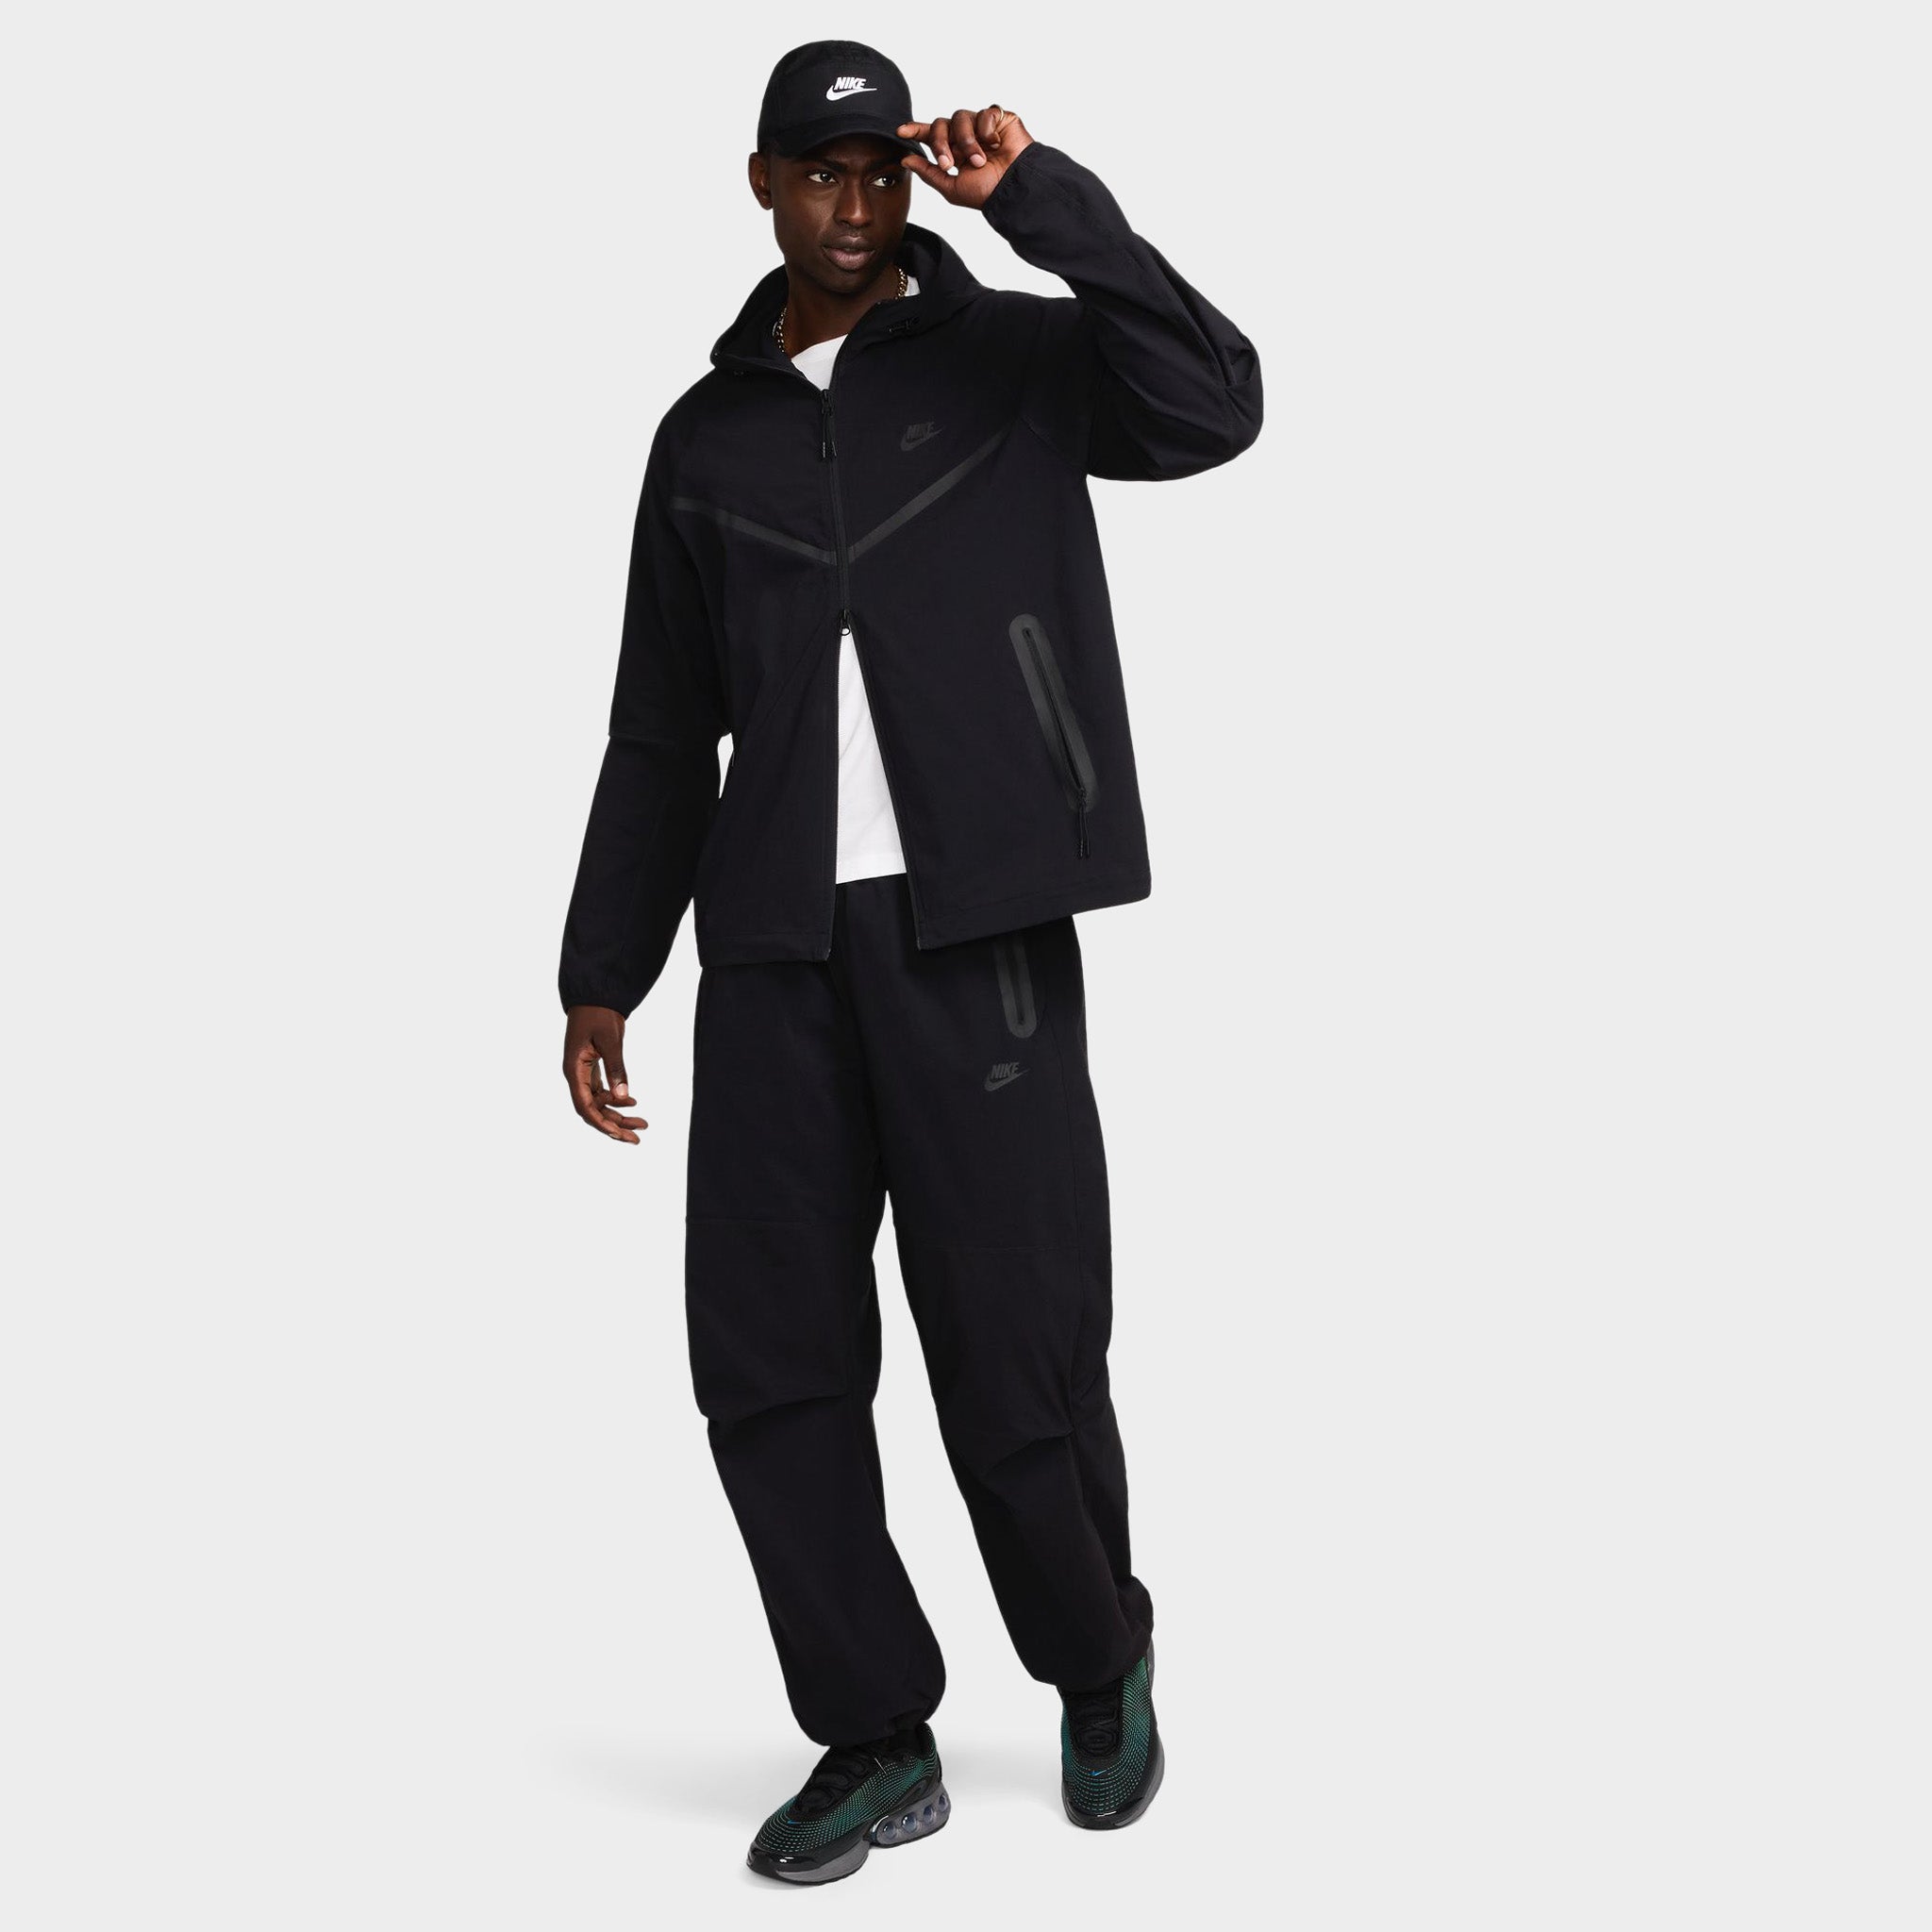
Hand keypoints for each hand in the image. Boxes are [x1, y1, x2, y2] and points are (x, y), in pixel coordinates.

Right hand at [564, 1005, 645, 1143]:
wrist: (595, 995)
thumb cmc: (600, 1014)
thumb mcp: (611, 1040)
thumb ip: (616, 1068)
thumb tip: (623, 1097)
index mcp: (573, 1070)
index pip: (585, 1106)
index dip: (601, 1123)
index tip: (619, 1135)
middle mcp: (575, 1075)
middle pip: (593, 1110)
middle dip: (614, 1126)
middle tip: (637, 1138)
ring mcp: (582, 1073)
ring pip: (599, 1103)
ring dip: (618, 1115)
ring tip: (642, 1124)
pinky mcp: (591, 1068)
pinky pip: (602, 1091)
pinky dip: (616, 1099)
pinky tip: (633, 1103)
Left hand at [897, 106, 1033, 209]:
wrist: (1013, 188)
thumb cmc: (987, 192)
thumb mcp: (952, 187)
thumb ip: (929, 173)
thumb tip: (906, 159)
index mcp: (954, 152)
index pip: (931, 135)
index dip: (916, 130)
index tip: (900, 131)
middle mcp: (966, 136)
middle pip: (941, 123)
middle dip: (940, 143)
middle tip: (949, 163)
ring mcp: (981, 126)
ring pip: (960, 117)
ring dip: (966, 141)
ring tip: (979, 159)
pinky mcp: (999, 118)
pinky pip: (984, 113)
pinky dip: (987, 130)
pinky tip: (996, 144)